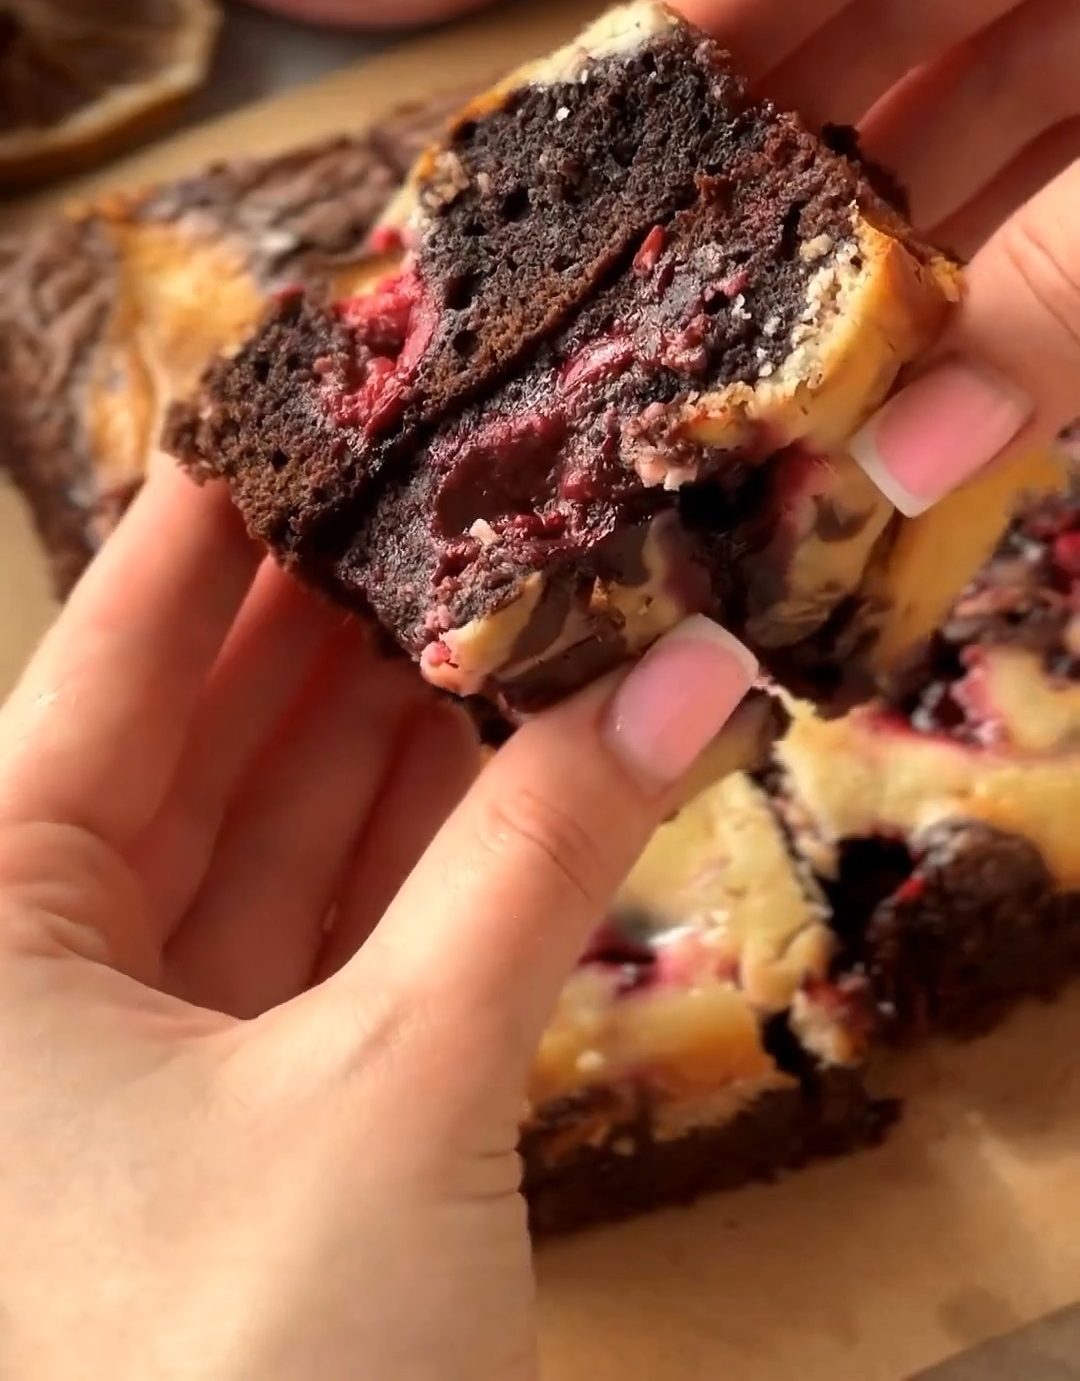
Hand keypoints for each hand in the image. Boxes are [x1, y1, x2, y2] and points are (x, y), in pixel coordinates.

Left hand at [0, 460, 752, 1378]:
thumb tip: (685, 675)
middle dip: (342, 609)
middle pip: (211, 732)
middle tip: (459, 475)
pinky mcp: (262, 1117)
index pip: (115, 663)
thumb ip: (541, 866)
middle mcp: (44, 974)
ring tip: (514, 582)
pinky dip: (434, 847)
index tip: (312, 398)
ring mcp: (156, 1049)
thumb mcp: (393, 1089)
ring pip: (289, 831)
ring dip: (407, 720)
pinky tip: (523, 744)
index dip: (219, 525)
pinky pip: (343, 933)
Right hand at [652, 0, 1079, 516]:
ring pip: (1014, 88)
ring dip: (922, 239)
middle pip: (904, 5)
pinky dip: (1047, 238)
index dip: (698, 26)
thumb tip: (913, 461)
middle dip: (800, 173)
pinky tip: (958, 348)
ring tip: (800, 376)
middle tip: (684, 314)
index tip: (585, 152)